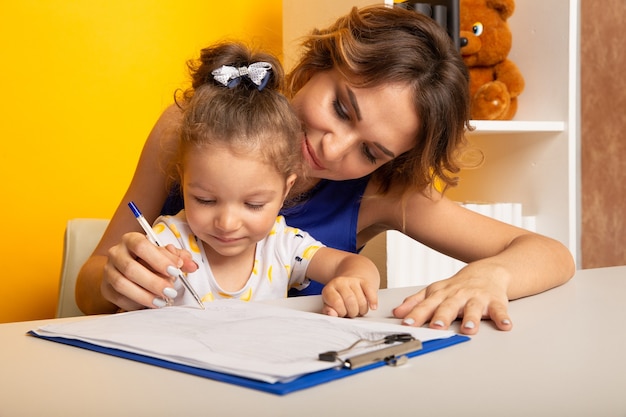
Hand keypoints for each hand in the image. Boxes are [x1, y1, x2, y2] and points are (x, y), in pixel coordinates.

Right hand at [102, 232, 197, 310]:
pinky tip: (151, 303)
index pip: (141, 245)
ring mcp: (108, 271)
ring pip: (122, 284)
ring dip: (145, 295)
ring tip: (162, 301)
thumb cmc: (149, 260)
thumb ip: (179, 258)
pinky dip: (136, 302)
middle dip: (153, 281)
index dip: (159, 259)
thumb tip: (192, 265)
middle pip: (130, 268)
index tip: (175, 270)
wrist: (125, 270)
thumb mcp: (165, 255)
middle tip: (171, 291)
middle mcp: (116, 253)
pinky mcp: (106, 288)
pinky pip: (119, 297)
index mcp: (131, 239)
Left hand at [321, 277, 377, 317]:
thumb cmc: (338, 297)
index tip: (342, 313)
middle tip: (351, 313)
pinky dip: (373, 301)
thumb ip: (329, 311)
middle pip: (351, 301)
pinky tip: (373, 307)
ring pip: (361, 300)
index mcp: (329, 289)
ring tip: (358, 310)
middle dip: (352, 312)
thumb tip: (331, 314)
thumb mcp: (329, 305)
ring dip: (362, 310)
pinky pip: (370, 291)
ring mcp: (352, 280)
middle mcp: (340, 282)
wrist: (347, 282)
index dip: (341, 312)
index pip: (337, 302)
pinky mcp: (364, 281)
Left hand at [392, 266, 512, 334]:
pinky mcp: (495, 301)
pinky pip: (500, 310)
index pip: (426, 305)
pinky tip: (505, 325)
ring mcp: (477, 298)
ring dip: (471, 319)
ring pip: (473, 309)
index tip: (408, 323)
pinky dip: (503, 317)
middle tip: (436, 327)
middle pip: (448, 307)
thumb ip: (416, 302)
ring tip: (468, 329)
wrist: (487, 271)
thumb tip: (397, 313)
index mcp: (441, 295)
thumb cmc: (458, 286)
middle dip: (442, 317)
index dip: (416, 314)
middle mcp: (458, 296)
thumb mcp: (434, 291)